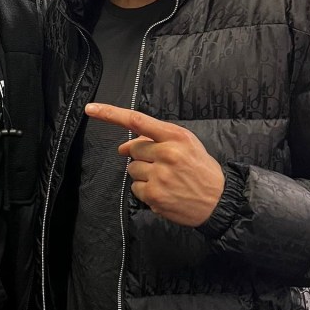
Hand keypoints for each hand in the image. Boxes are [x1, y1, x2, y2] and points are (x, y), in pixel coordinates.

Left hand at [85, 103, 224, 226]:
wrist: (219, 201)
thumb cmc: (201, 169)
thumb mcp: (186, 144)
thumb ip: (156, 139)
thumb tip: (123, 147)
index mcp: (175, 136)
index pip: (137, 120)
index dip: (110, 113)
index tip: (90, 108)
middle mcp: (166, 153)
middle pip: (133, 149)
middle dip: (141, 156)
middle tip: (161, 165)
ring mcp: (159, 176)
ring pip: (132, 169)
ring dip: (143, 174)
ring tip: (165, 179)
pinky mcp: (154, 195)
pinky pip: (135, 188)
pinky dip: (145, 191)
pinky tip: (163, 192)